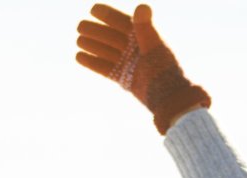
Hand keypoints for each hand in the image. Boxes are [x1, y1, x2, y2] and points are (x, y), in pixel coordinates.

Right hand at [75, 4, 210, 135]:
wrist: (168, 99)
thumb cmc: (164, 71)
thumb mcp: (153, 47)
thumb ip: (145, 28)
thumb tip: (141, 6)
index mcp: (144, 37)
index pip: (123, 23)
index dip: (108, 15)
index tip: (93, 9)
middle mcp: (135, 49)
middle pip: (112, 37)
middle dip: (96, 31)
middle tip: (80, 26)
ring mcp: (129, 64)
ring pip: (107, 52)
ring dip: (93, 45)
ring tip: (78, 40)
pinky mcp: (125, 78)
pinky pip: (106, 68)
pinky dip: (93, 63)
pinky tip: (80, 57)